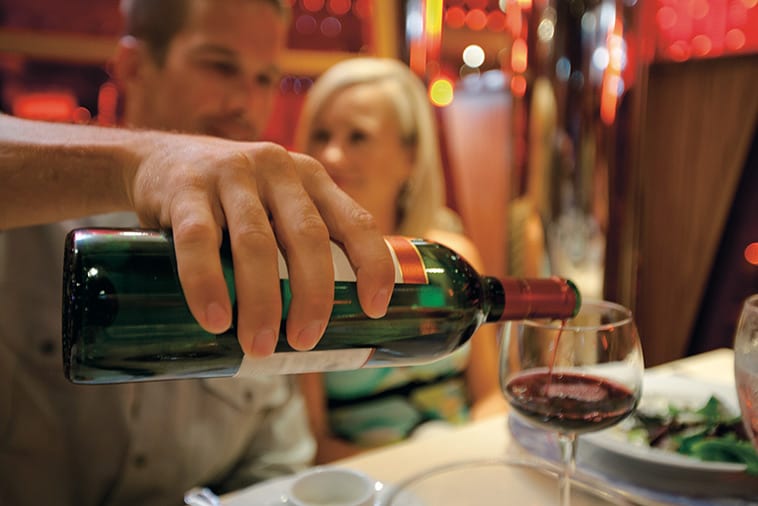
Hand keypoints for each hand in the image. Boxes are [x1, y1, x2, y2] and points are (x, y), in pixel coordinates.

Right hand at [127, 134, 394, 355]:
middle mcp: (278, 169)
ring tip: (258, 345)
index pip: (356, 221)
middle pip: (308, 237)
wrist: (156, 160)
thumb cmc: (231, 201)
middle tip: (305, 342)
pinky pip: (198, 240)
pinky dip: (207, 282)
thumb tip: (327, 322)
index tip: (373, 311)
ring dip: (261, 301)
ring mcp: (231, 173)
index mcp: (311, 178)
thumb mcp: (275, 205)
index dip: (371, 266)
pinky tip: (215, 319)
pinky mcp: (185, 187)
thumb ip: (300, 243)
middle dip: (312, 295)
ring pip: (256, 243)